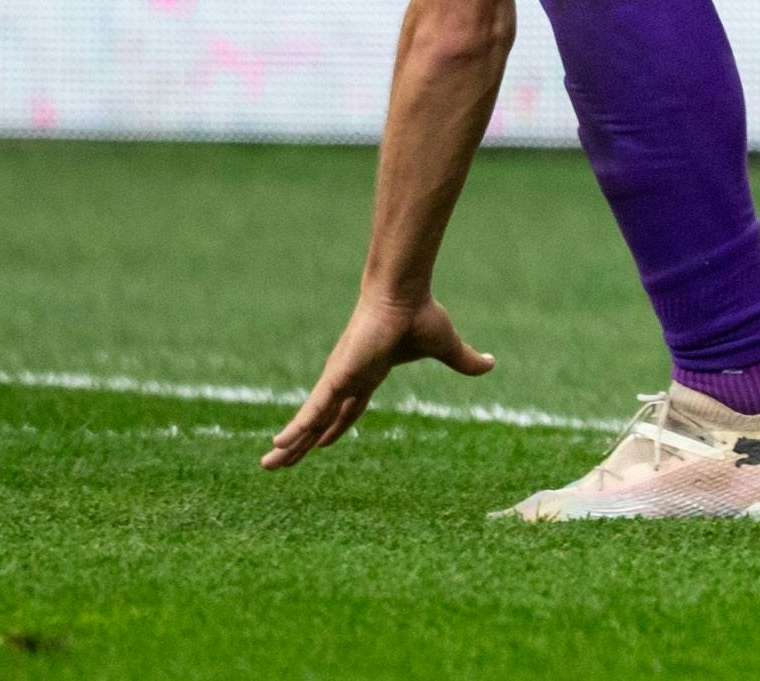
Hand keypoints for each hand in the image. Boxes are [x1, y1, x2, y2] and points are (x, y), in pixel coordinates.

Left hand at [262, 292, 491, 469]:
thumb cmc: (420, 314)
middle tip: (278, 461)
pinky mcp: (336, 377)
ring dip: (289, 443)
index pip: (348, 408)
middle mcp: (347, 378)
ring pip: (309, 419)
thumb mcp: (446, 347)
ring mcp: (338, 378)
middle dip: (301, 442)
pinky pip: (312, 410)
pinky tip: (280, 443)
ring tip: (268, 464)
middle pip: (320, 419)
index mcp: (369, 373)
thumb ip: (464, 360)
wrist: (403, 295)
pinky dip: (296, 428)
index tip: (319, 444)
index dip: (334, 427)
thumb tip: (492, 363)